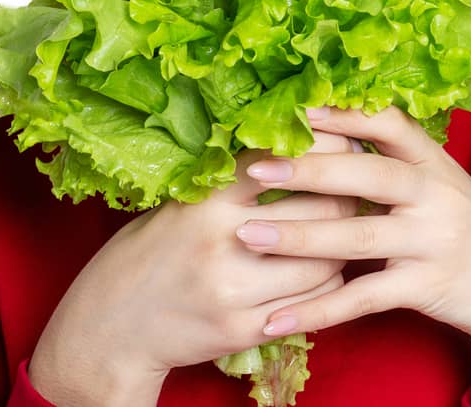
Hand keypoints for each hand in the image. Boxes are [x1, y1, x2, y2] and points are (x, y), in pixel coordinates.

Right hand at [28, 130, 363, 406]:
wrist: (112, 324)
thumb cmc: (146, 254)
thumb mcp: (177, 205)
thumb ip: (228, 185)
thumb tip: (292, 152)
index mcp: (204, 201)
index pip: (282, 161)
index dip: (324, 148)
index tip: (343, 142)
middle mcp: (223, 243)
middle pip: (322, 211)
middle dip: (348, 196)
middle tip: (359, 187)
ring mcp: (236, 291)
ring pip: (327, 263)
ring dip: (343, 246)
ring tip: (344, 231)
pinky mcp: (246, 329)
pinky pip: (313, 304)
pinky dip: (326, 285)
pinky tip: (321, 272)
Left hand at [236, 104, 470, 347]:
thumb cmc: (465, 228)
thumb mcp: (440, 184)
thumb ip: (393, 160)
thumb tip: (327, 123)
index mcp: (434, 164)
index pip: (389, 125)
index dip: (344, 114)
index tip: (297, 107)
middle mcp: (436, 197)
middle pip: (367, 176)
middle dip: (307, 170)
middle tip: (253, 169)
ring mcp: (433, 242)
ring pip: (357, 236)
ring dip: (297, 237)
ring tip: (246, 236)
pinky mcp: (427, 287)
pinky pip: (363, 298)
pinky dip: (318, 310)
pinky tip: (277, 317)